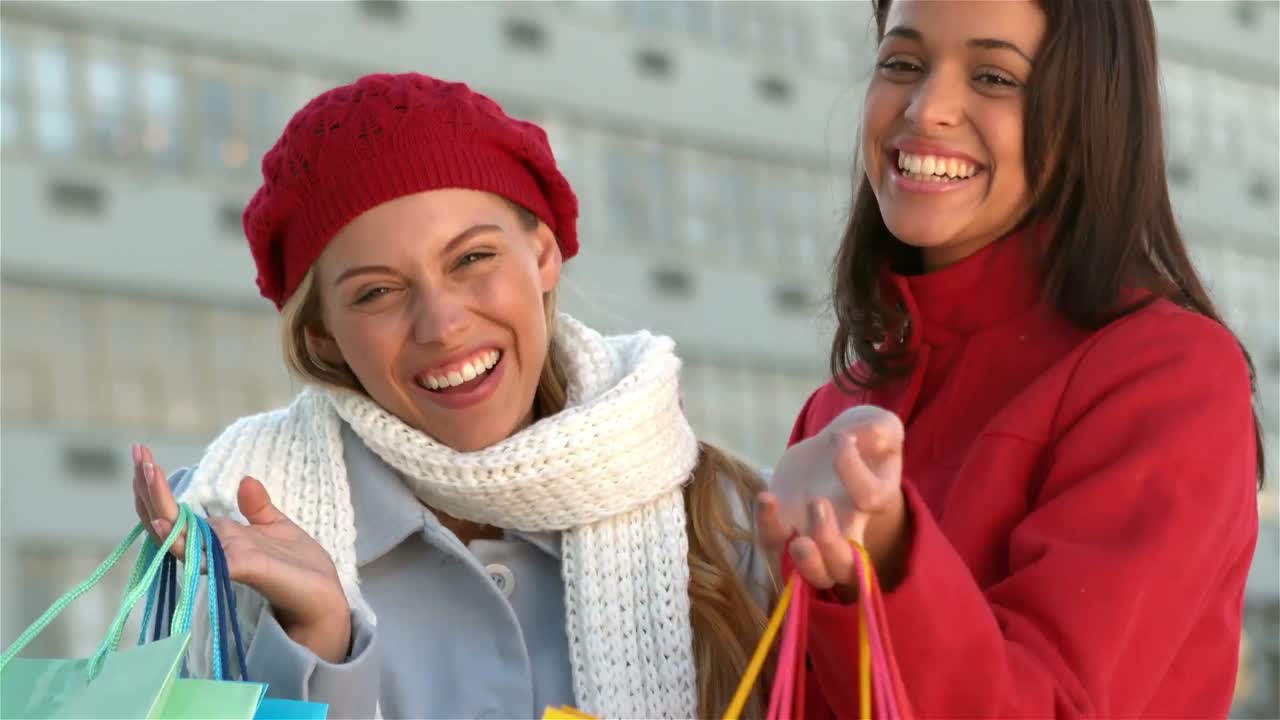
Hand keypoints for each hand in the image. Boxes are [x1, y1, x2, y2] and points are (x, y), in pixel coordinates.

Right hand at [131, 444, 351, 661]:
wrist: (325, 599)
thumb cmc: (300, 570)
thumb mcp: (278, 528)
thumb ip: (257, 507)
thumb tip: (245, 480)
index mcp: (221, 538)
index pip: (177, 512)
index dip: (157, 487)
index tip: (142, 452)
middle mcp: (214, 549)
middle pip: (168, 518)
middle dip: (149, 486)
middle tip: (136, 451)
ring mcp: (222, 560)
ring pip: (177, 533)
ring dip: (159, 502)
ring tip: (145, 471)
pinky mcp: (240, 569)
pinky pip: (202, 557)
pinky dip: (179, 540)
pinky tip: (163, 522)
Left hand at [757, 407, 908, 600]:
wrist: (834, 449)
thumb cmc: (863, 440)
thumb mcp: (880, 425)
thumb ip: (880, 427)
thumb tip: (859, 437)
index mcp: (875, 500)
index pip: (869, 498)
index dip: (853, 469)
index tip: (841, 438)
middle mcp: (848, 529)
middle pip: (843, 568)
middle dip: (831, 548)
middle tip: (818, 504)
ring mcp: (813, 533)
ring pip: (812, 573)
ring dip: (803, 561)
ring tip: (794, 535)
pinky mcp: (783, 525)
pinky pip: (772, 542)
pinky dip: (767, 527)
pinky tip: (766, 498)